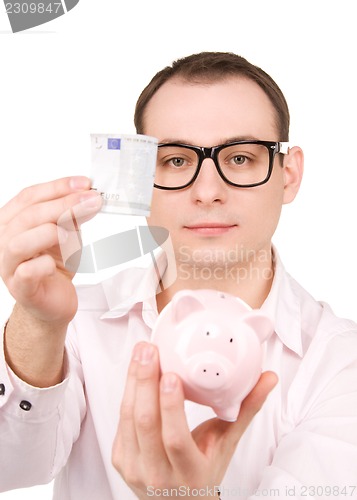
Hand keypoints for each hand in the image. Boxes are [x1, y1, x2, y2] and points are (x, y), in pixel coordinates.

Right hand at [0, 176, 101, 324]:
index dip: (57, 187)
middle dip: (63, 205)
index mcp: (12, 222)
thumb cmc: (55, 264)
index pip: (29, 196)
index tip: (85, 183)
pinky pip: (26, 272)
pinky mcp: (20, 288)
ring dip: (51, 233)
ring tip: (72, 235)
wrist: (54, 301)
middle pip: (28, 215)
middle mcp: (3, 241)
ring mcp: (8, 265)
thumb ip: (72, 216)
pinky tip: (56, 263)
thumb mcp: (66, 234)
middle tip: (92, 201)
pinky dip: (43, 264)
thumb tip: (89, 197)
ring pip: (19, 242)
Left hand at [112, 342, 277, 498]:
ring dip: (133, 381)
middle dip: (145, 381)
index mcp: (189, 473)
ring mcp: (134, 468)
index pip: (175, 439)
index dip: (171, 406)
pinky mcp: (120, 459)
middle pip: (146, 423)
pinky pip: (122, 421)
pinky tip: (136, 370)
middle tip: (150, 351)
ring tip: (142, 352)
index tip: (171, 375)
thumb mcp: (227, 444)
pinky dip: (128, 392)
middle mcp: (157, 474)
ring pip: (129, 418)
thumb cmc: (204, 472)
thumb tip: (268, 378)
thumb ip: (245, 409)